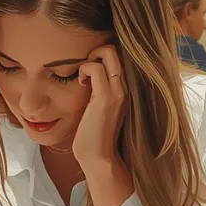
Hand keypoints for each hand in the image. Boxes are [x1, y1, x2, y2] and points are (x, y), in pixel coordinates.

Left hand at [73, 45, 126, 166]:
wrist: (98, 157)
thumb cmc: (94, 134)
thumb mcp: (98, 107)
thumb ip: (98, 91)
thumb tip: (86, 77)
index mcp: (124, 89)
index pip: (118, 56)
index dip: (101, 54)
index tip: (89, 69)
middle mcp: (125, 87)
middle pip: (116, 49)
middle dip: (96, 50)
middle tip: (85, 68)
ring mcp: (117, 91)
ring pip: (108, 52)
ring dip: (89, 58)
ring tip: (83, 77)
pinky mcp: (106, 98)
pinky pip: (95, 68)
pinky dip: (84, 69)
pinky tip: (81, 83)